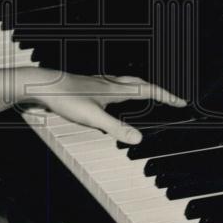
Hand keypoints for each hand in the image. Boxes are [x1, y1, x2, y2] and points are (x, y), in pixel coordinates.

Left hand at [19, 69, 184, 144]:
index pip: (147, 90)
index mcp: (115, 88)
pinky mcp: (86, 88)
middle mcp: (108, 84)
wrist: (41, 86)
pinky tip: (113, 102)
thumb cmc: (65, 98)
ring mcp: (97, 84)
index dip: (165, 96)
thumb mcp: (93, 117)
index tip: (181, 102)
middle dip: (156, 91)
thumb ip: (116, 128)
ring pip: (125, 84)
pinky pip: (112, 89)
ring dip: (139, 89)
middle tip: (168, 98)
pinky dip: (121, 94)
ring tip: (146, 97)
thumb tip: (138, 139)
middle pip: (139, 83)